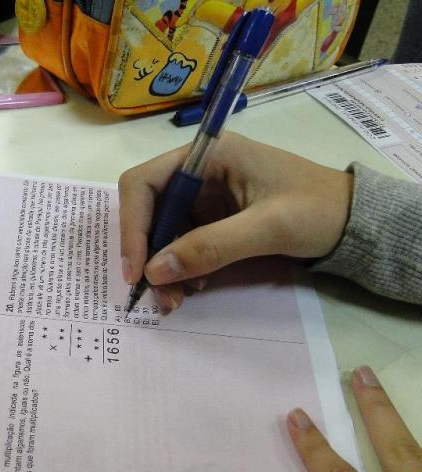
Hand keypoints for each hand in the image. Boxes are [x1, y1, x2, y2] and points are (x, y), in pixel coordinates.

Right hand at [118, 132, 352, 313]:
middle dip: (147, 254)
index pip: (143, 184)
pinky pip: (180, 245)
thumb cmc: (317, 210)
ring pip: (160, 233)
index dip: (132, 226)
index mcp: (207, 155)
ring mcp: (203, 197)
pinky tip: (194, 288)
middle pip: (147, 211)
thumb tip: (154, 272)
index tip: (137, 271)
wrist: (354, 222)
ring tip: (176, 300)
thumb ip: (210, 246)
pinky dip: (179, 270)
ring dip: (162, 268)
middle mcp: (197, 172)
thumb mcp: (267, 228)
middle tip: (157, 295)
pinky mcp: (211, 220)